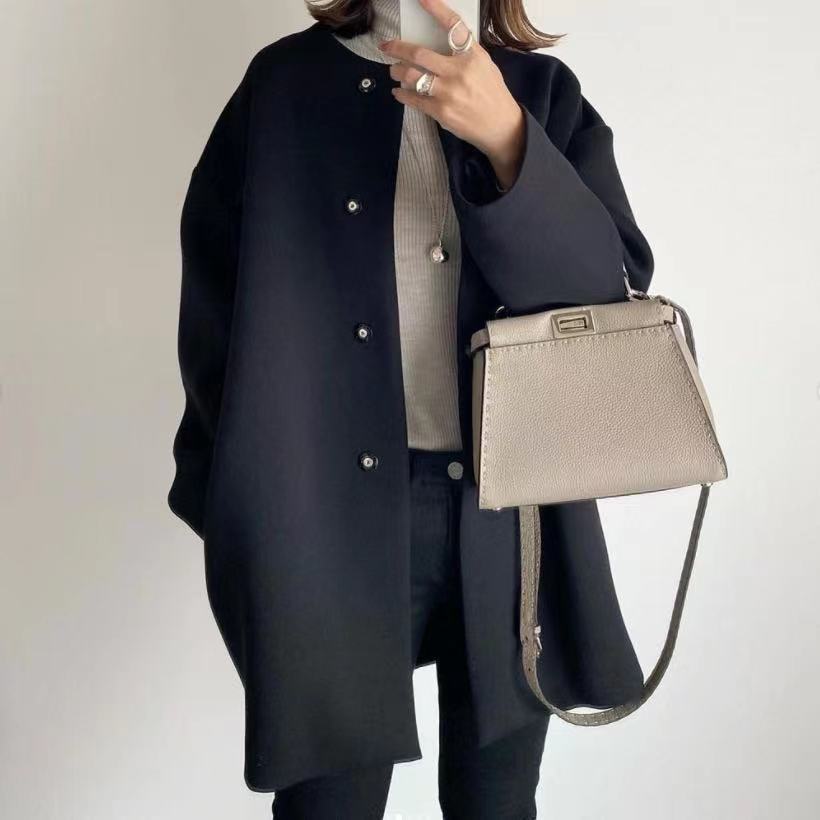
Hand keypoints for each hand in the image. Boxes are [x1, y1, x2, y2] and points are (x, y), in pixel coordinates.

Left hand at [379, 0, 525, 189]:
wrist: (500, 126)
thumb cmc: (492, 93)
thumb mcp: (484, 65)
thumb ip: (463, 53)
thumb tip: (439, 44)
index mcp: (472, 55)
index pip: (453, 26)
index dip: (436, 9)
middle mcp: (458, 71)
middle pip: (419, 54)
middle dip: (397, 48)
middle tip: (386, 46)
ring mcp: (448, 92)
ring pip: (411, 76)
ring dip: (396, 71)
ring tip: (393, 70)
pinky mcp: (440, 111)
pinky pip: (413, 99)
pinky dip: (402, 94)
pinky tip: (398, 91)